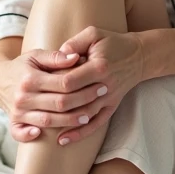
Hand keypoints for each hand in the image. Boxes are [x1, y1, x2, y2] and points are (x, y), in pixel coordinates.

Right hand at [0, 48, 108, 143]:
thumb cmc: (24, 66)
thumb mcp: (37, 55)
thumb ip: (56, 57)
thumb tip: (76, 58)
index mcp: (30, 78)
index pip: (62, 84)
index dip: (83, 85)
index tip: (100, 84)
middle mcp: (23, 96)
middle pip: (58, 104)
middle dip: (82, 102)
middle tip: (99, 99)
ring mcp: (17, 111)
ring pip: (48, 120)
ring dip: (69, 121)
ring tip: (87, 117)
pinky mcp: (13, 121)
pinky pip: (20, 133)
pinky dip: (31, 136)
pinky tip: (50, 136)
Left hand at [51, 26, 145, 145]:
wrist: (140, 55)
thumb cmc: (113, 42)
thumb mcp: (93, 34)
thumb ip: (74, 43)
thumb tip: (57, 54)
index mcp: (98, 67)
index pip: (70, 81)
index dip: (53, 84)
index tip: (39, 85)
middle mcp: (105, 86)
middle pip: (74, 101)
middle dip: (53, 105)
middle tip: (34, 107)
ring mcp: (109, 99)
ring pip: (83, 116)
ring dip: (64, 124)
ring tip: (43, 128)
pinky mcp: (112, 106)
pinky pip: (96, 124)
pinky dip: (80, 133)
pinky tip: (65, 139)